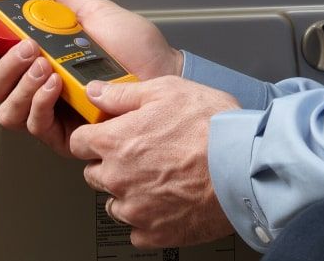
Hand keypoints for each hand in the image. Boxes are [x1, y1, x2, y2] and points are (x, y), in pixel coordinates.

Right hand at [0, 0, 181, 157]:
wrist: (162, 71)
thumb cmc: (135, 47)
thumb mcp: (94, 14)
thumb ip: (61, 2)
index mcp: (42, 60)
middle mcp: (40, 89)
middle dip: (4, 66)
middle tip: (27, 47)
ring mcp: (52, 114)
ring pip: (9, 111)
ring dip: (21, 85)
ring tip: (45, 65)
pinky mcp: (67, 136)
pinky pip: (37, 126)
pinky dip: (40, 103)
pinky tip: (54, 85)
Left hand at [70, 76, 240, 248]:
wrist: (245, 167)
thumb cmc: (212, 128)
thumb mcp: (167, 91)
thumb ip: (123, 94)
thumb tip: (95, 92)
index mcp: (115, 142)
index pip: (79, 143)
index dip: (93, 137)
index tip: (106, 137)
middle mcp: (118, 178)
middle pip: (93, 175)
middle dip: (111, 165)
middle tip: (141, 157)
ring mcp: (135, 209)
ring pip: (114, 204)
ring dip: (128, 193)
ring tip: (158, 180)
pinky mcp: (155, 233)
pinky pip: (137, 231)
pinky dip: (148, 220)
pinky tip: (167, 204)